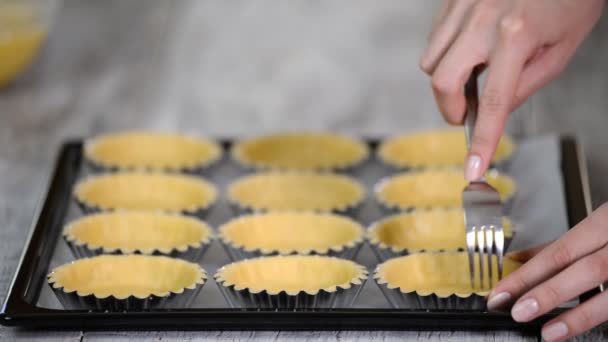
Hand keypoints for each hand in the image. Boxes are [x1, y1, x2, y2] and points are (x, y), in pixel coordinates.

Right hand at [421, 0, 603, 180]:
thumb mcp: (561, 49)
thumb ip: (526, 84)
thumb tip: (496, 111)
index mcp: (516, 36)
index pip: (492, 102)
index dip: (482, 141)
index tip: (473, 168)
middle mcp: (483, 19)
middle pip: (441, 81)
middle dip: (449, 108)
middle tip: (465, 113)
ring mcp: (463, 6)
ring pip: (430, 61)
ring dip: (446, 79)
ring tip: (472, 73)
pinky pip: (433, 37)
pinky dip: (444, 54)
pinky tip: (468, 50)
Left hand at [486, 204, 607, 340]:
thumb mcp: (595, 226)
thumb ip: (558, 245)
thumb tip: (517, 259)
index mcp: (606, 222)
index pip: (558, 251)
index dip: (526, 273)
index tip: (501, 292)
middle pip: (584, 269)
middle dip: (548, 292)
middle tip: (518, 311)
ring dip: (578, 315)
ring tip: (549, 332)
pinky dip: (604, 315)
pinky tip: (582, 328)